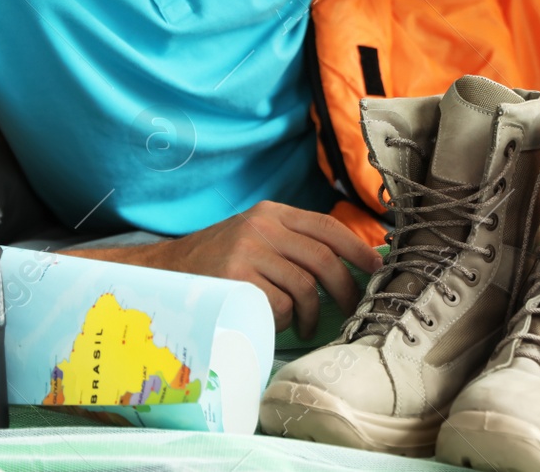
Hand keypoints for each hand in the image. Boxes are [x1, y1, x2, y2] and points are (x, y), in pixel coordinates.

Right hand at [110, 201, 382, 337]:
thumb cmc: (216, 262)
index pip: (326, 226)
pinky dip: (283, 320)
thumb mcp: (253, 237)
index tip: (376, 268)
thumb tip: (346, 263)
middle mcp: (261, 226)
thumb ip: (291, 242)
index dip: (357, 248)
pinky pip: (279, 306)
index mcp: (270, 213)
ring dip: (312, 314)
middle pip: (322, 259)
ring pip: (304, 287)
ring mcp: (247, 252)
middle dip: (344, 289)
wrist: (163, 273)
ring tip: (306, 326)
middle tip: (351, 309)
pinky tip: (272, 322)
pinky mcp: (236, 280)